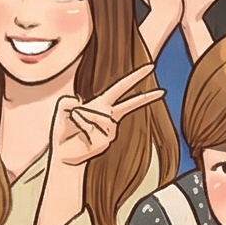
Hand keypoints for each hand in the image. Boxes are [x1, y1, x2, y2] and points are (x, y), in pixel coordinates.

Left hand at [51, 64, 167, 167]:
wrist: (64, 155)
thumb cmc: (64, 132)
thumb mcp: (62, 110)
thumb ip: (66, 101)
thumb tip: (77, 102)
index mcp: (102, 104)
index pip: (121, 88)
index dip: (135, 77)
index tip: (150, 69)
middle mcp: (109, 116)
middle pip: (130, 104)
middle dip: (147, 97)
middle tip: (163, 91)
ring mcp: (110, 131)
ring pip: (97, 115)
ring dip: (81, 117)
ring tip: (75, 125)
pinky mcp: (105, 142)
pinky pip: (92, 128)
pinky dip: (81, 128)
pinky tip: (80, 136)